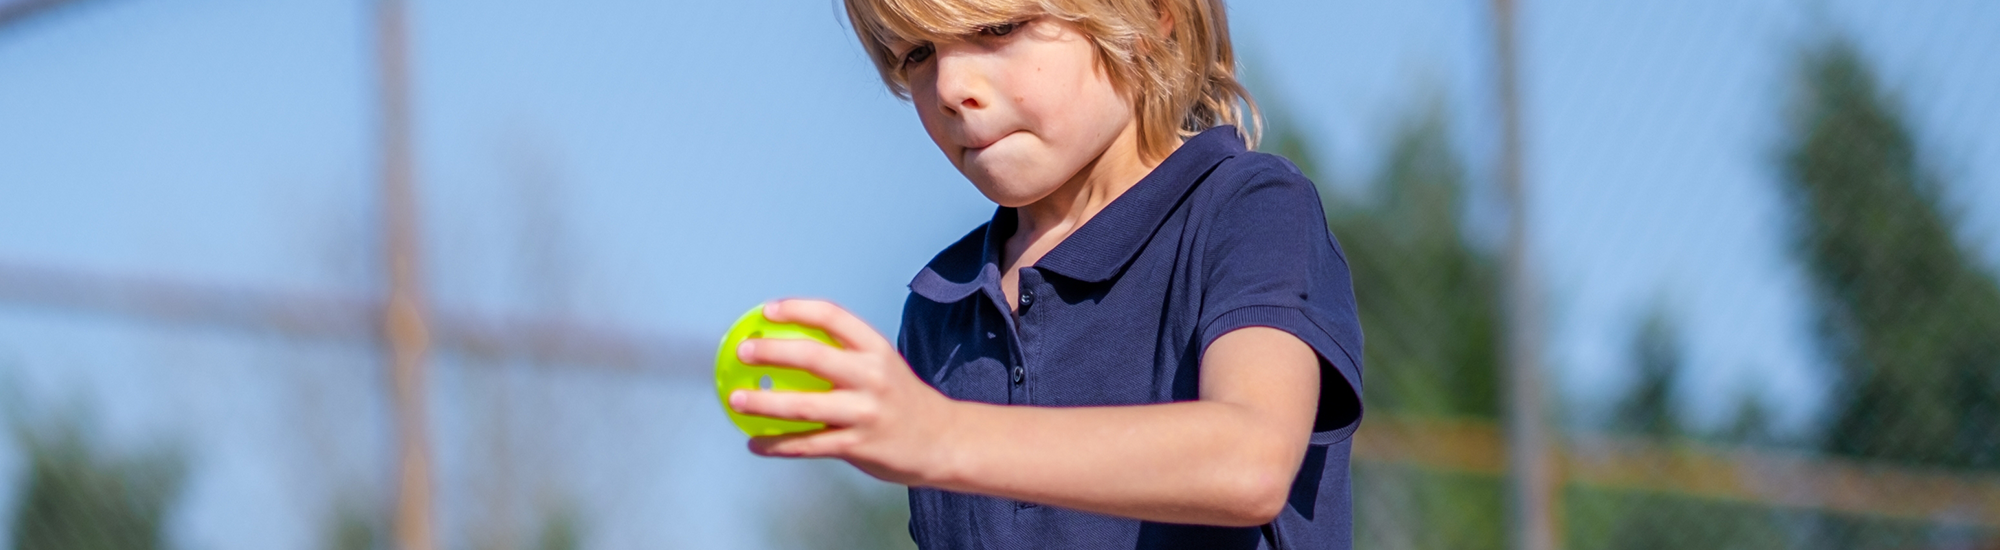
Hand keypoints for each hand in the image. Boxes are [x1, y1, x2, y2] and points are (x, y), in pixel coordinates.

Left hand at [728, 299, 958, 485]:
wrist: (943, 441)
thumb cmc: (901, 400)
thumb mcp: (883, 366)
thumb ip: (845, 356)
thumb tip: (787, 344)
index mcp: (877, 349)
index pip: (833, 316)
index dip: (796, 309)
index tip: (766, 310)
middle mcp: (873, 376)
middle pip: (813, 356)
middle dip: (772, 351)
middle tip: (742, 351)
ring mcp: (865, 412)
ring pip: (803, 405)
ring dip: (763, 403)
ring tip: (735, 399)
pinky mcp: (858, 445)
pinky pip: (808, 445)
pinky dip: (777, 445)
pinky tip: (755, 444)